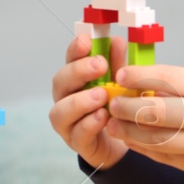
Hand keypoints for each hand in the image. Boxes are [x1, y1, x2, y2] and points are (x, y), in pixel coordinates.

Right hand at [49, 32, 129, 171]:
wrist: (124, 140)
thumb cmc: (118, 106)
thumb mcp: (121, 82)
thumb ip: (118, 64)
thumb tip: (117, 41)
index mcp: (76, 80)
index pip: (70, 60)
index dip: (75, 49)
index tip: (86, 40)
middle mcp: (66, 99)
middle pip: (60, 82)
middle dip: (78, 71)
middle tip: (99, 65)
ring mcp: (68, 122)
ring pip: (60, 111)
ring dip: (79, 101)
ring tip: (101, 95)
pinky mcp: (77, 142)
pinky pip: (77, 134)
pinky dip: (89, 124)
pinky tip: (103, 116)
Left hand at [103, 63, 183, 183]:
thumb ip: (183, 87)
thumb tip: (143, 86)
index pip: (170, 79)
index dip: (141, 76)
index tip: (122, 74)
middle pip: (157, 112)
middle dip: (128, 107)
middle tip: (113, 102)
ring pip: (155, 139)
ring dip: (128, 131)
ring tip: (113, 122)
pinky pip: (162, 156)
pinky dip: (142, 147)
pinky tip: (130, 138)